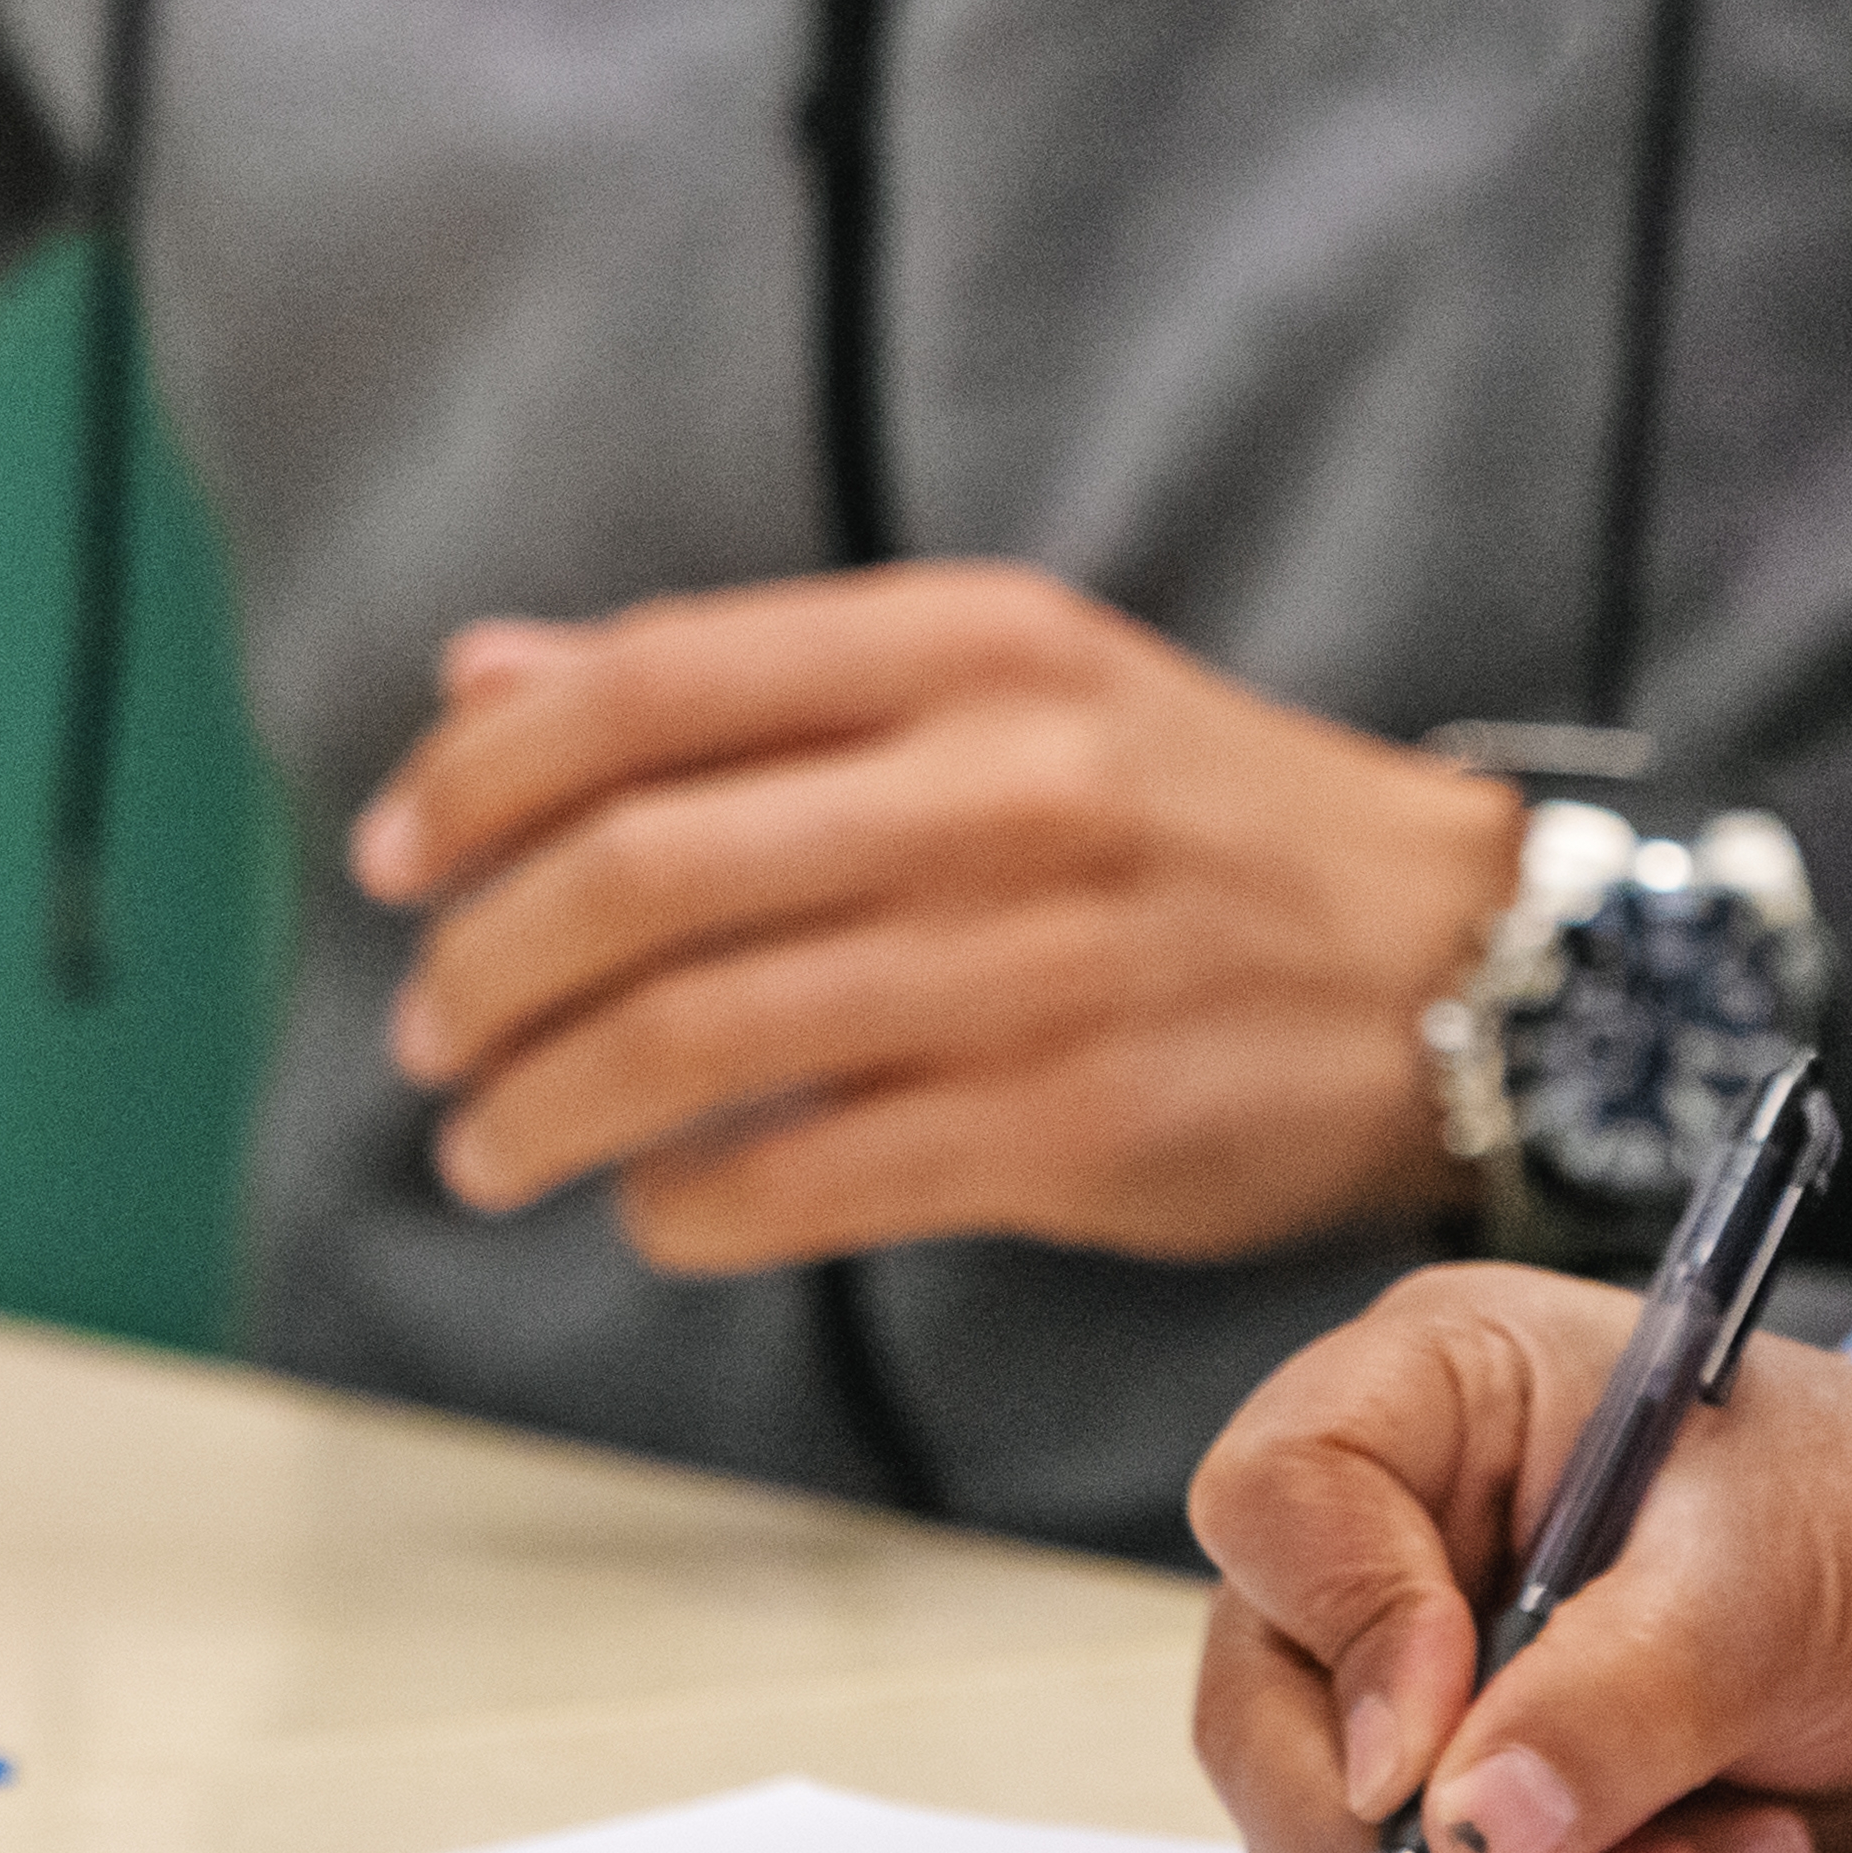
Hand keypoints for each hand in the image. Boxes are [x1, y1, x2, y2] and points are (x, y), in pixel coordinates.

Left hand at [348, 566, 1519, 1274]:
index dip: (478, 781)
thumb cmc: (1191, 820)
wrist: (1457, 961)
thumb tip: (484, 680)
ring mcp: (1038, 962)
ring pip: (693, 1039)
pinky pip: (801, 1178)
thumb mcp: (1000, 685)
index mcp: (969, 646)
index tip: (394, 863)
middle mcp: (1000, 785)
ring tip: (492, 1147)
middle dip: (481, 973)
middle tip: (430, 1041)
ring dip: (543, 1109)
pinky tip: (657, 1206)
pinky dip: (684, 1206)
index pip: (647, 688)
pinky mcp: (1070, 1125)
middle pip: (640, 875)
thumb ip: (745, 687)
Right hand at [1190, 1290, 1851, 1852]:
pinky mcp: (1478, 1773)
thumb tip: (1468, 1829)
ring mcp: (1428, 1653)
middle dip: (1411, 1832)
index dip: (1346, 1639)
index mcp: (1442, 1383)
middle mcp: (1402, 1516)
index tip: (1435, 1766)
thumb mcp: (1760, 1590)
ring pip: (1346, 1820)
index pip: (1286, 1497)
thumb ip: (1611, 1702)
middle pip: (1271, 1695)